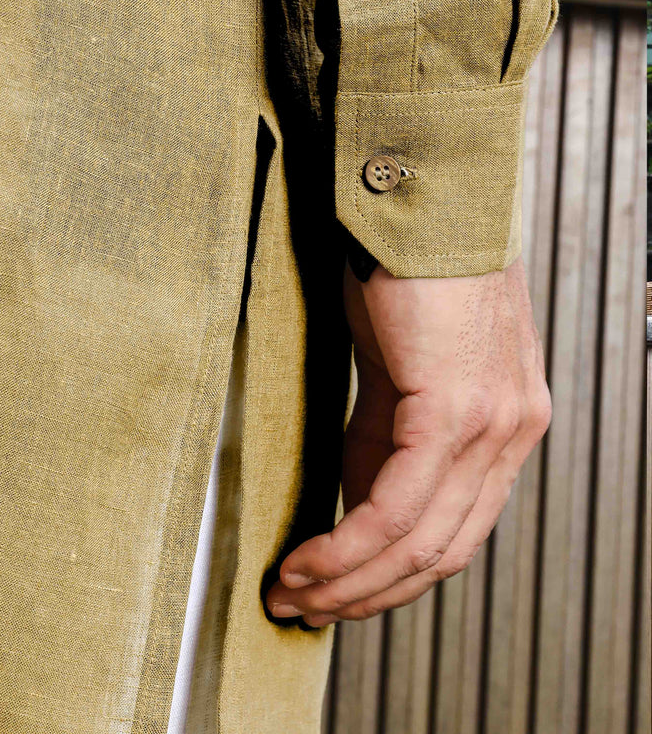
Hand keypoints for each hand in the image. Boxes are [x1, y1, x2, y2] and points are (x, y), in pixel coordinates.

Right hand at [266, 255, 550, 625]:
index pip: (459, 529)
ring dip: (349, 582)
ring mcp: (494, 422)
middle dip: (368, 595)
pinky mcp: (455, 407)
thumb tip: (357, 497)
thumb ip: (388, 434)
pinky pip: (397, 506)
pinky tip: (308, 562)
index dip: (395, 576)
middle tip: (307, 610)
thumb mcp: (401, 366)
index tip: (340, 593)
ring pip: (420, 542)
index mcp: (509, 421)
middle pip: (444, 551)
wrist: (424, 197)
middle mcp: (514, 429)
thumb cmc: (408, 267)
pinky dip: (347, 547)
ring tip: (293, 595)